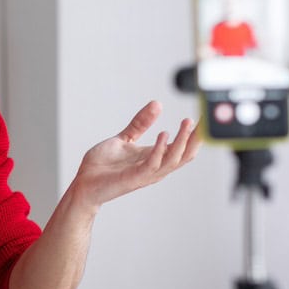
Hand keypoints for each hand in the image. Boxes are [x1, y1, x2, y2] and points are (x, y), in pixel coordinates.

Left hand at [70, 101, 199, 211]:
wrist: (83, 184)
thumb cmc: (102, 165)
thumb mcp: (124, 139)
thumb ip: (141, 123)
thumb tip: (157, 104)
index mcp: (154, 157)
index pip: (182, 147)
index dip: (195, 134)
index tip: (205, 117)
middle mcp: (154, 167)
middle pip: (184, 155)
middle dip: (195, 138)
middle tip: (203, 119)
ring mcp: (145, 174)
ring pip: (173, 160)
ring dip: (182, 141)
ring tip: (187, 123)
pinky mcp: (133, 178)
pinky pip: (152, 165)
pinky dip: (160, 150)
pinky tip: (164, 134)